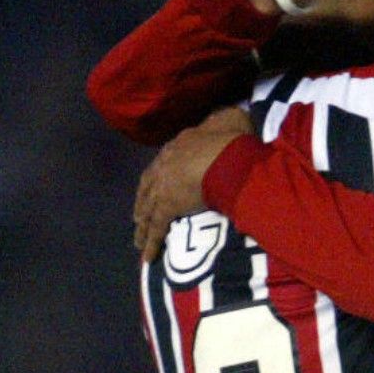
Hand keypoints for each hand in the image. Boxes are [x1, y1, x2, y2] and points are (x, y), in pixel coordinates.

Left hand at [135, 107, 255, 261]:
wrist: (225, 155)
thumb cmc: (232, 138)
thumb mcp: (231, 120)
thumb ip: (229, 120)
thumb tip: (234, 115)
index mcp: (179, 145)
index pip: (166, 162)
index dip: (161, 176)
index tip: (157, 186)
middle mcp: (165, 164)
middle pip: (148, 186)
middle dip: (144, 203)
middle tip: (139, 217)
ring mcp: (164, 186)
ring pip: (148, 209)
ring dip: (143, 226)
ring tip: (139, 240)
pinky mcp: (168, 206)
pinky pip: (157, 228)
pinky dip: (151, 243)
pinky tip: (147, 256)